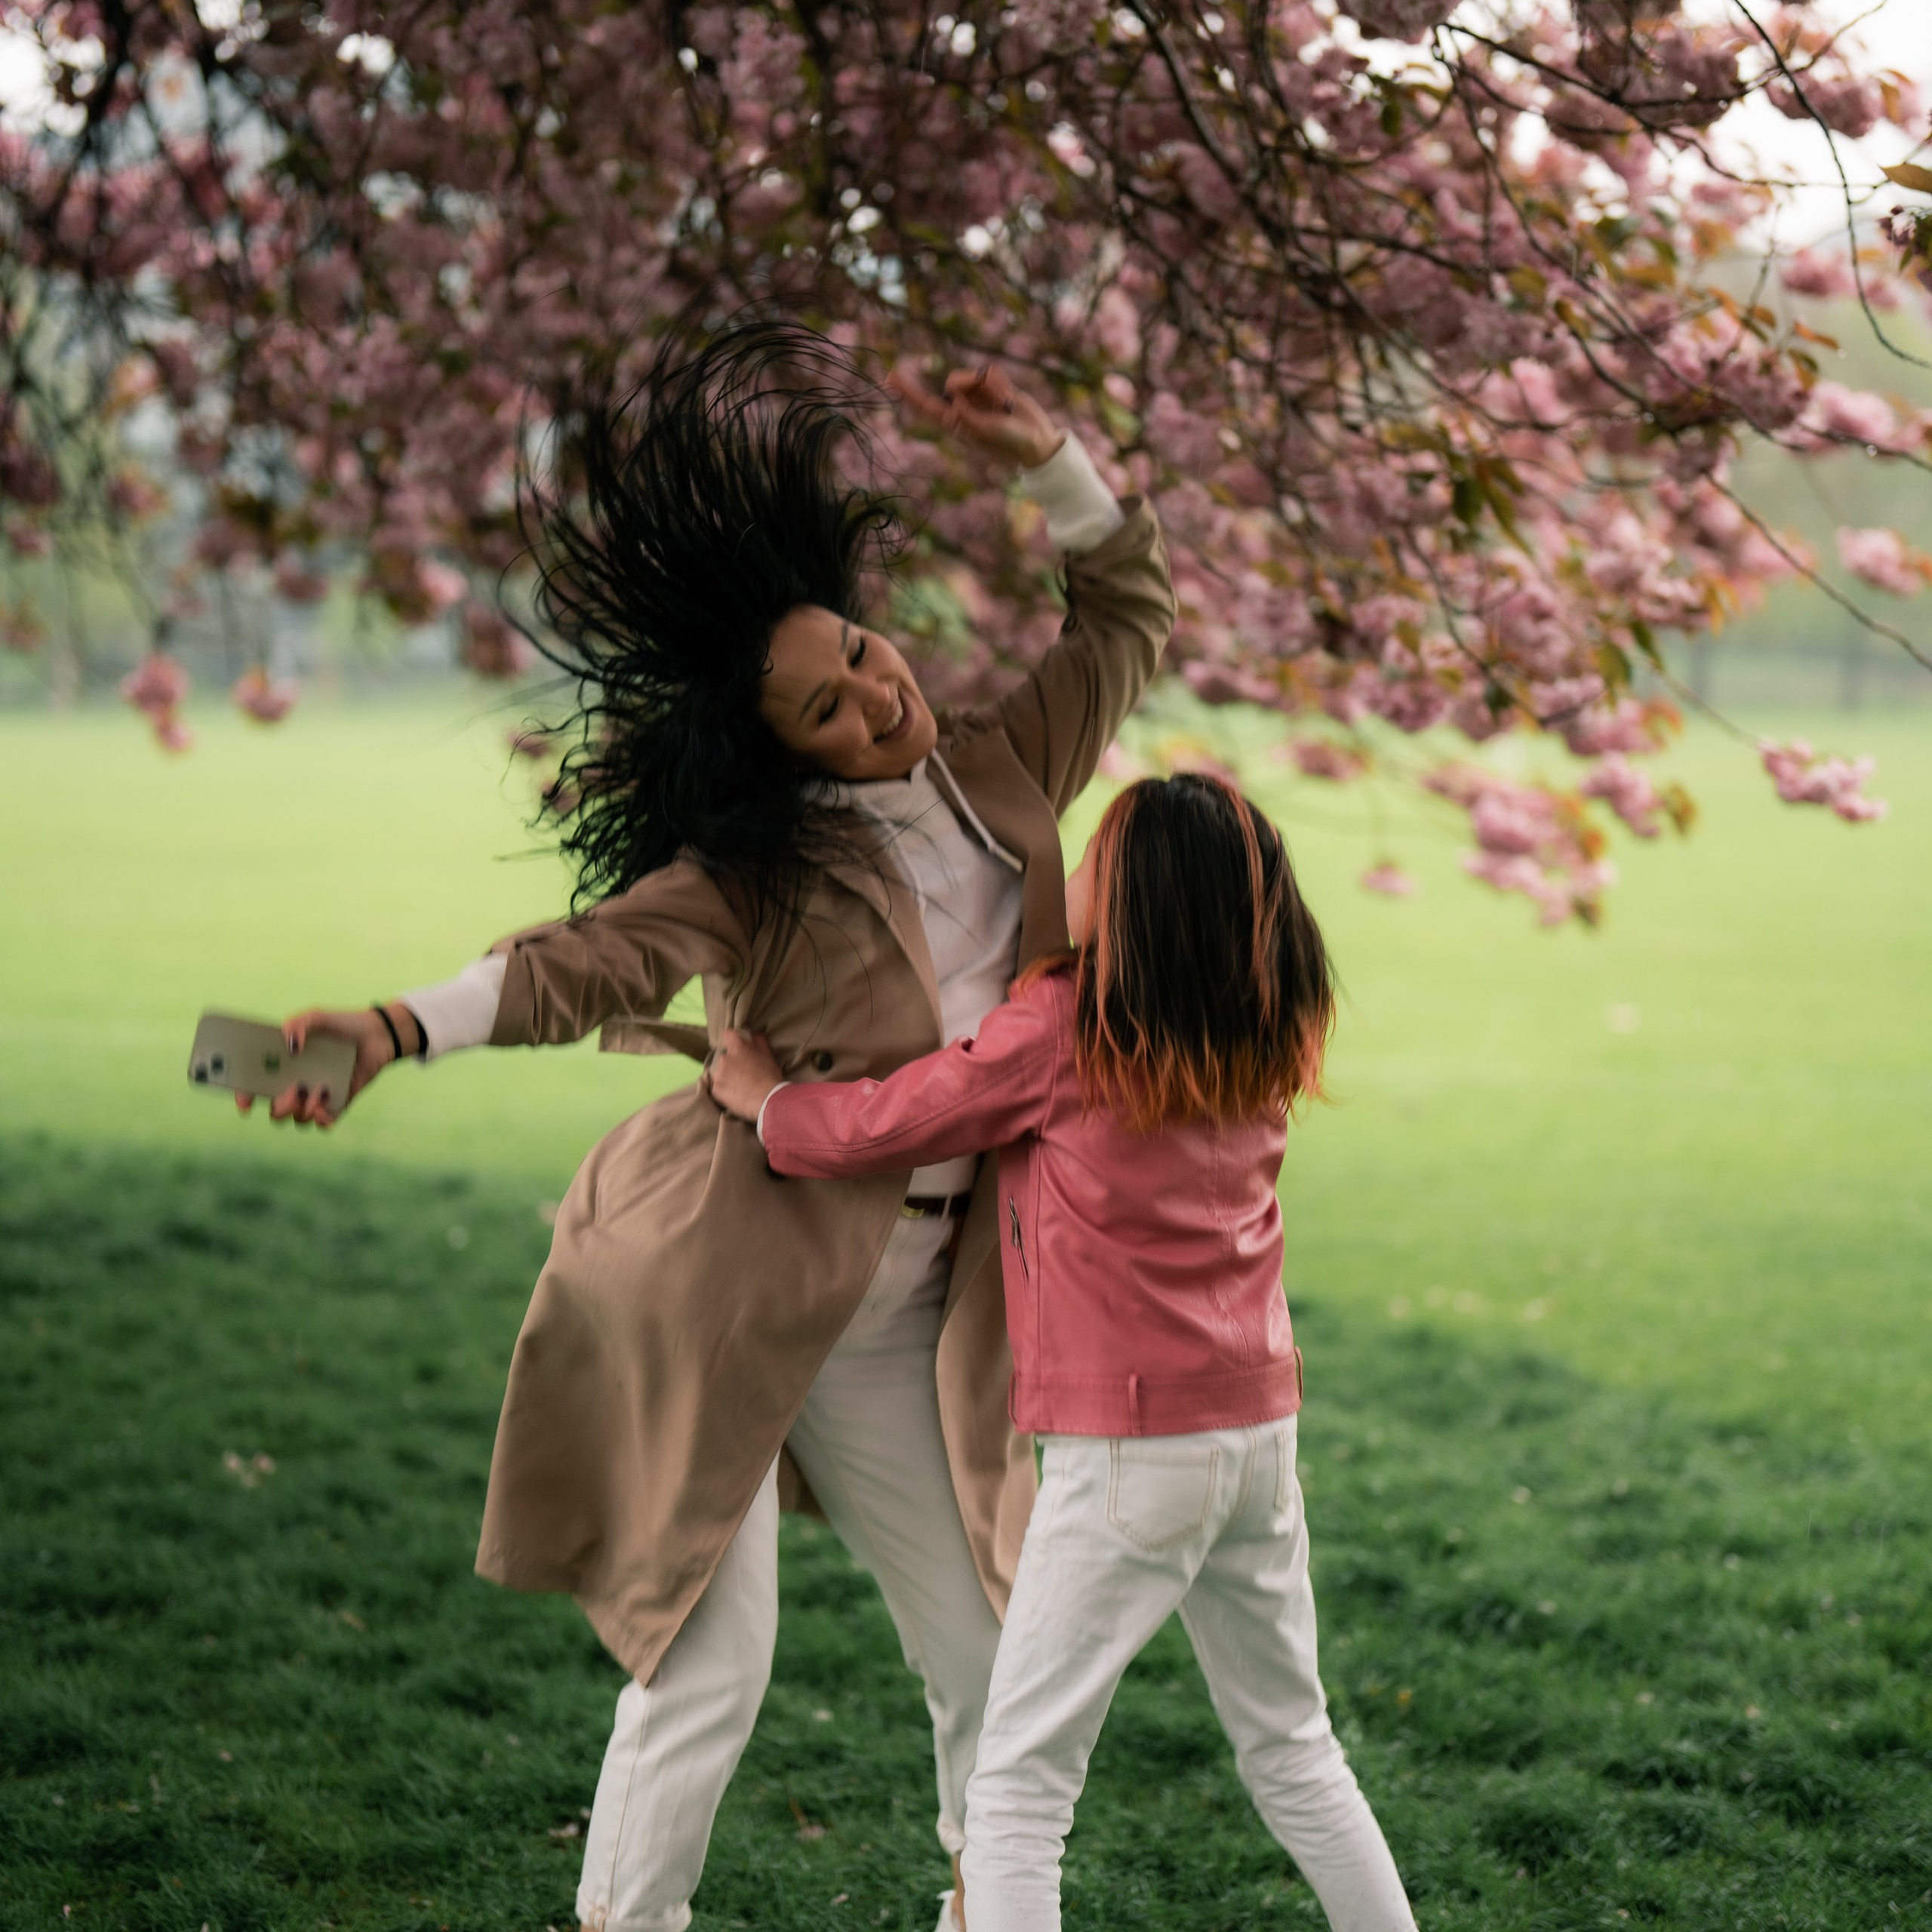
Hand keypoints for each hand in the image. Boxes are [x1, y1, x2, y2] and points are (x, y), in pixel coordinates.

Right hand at [234, 1007, 400, 1128]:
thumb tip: (290, 1047)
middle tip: (296, 1089)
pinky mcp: (338, 1103)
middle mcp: (296, 1084)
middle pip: (275, 1110)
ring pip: (298, 1119)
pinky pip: (324, 1124)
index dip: (245, 1097)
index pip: (255, 1086)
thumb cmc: (342, 1024)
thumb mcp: (316, 1017)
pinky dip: (323, 1120)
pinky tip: (327, 1107)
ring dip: (304, 1110)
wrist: (377, 1034)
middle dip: (280, 1106)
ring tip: (321, 1090)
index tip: (246, 1102)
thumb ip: (298, 1025)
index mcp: (283, 1065)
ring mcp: (316, 1096)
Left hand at [706, 1029, 785, 1123]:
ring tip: (739, 1086)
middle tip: (742, 1074)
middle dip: (731, 1063)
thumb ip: (758, 1041)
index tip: (736, 1049)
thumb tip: (752, 1034)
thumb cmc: (770, 1077)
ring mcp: (719, 1075)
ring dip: (726, 1077)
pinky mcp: (716, 1090)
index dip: (731, 1041)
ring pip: (719, 1073)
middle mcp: (725, 1058)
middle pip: (723, 1057)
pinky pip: (717, 1087)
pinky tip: (735, 1095)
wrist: (769, 1101)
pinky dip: (724, 1090)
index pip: (727, 1035)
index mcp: (738, 1048)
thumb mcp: (768, 1055)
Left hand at [889, 361, 1063, 470]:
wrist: (1037, 439)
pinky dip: (1001, 383)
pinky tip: (1010, 398)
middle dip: (970, 384)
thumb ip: (966, 415)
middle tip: (995, 403)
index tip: (890, 376)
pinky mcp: (994, 385)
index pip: (926, 406)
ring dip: (991, 387)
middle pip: (953, 382)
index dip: (908, 392)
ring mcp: (978, 395)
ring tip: (1005, 405)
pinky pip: (990, 371)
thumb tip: (952, 395)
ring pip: (972, 374)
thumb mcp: (985, 431)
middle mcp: (963, 407)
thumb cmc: (1010, 442)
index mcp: (955, 424)